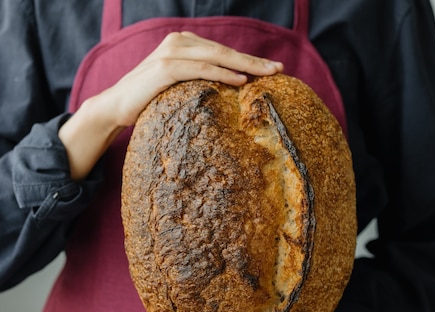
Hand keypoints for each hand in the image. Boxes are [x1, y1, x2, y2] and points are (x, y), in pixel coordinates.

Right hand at [59, 31, 282, 179]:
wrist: (116, 106)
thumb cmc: (150, 98)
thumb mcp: (179, 84)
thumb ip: (199, 78)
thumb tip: (230, 87)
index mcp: (184, 43)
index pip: (223, 51)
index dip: (249, 59)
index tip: (273, 68)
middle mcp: (178, 42)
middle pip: (224, 50)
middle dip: (254, 60)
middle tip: (278, 68)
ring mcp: (171, 53)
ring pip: (216, 56)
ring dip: (245, 64)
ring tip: (267, 73)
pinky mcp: (165, 68)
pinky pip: (201, 68)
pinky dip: (222, 73)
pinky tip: (241, 79)